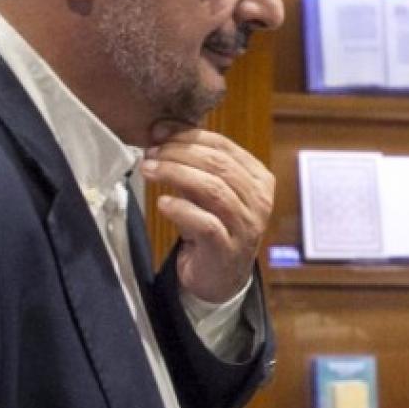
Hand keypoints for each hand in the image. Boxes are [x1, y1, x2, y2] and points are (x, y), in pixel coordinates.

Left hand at [140, 125, 273, 302]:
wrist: (220, 277)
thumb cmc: (213, 227)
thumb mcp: (209, 190)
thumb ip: (194, 163)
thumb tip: (163, 130)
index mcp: (259, 180)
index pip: (225, 147)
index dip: (189, 135)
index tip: (159, 132)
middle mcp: (259, 202)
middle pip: (218, 165)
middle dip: (179, 153)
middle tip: (151, 152)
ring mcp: (247, 227)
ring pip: (213, 190)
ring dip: (175, 175)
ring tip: (149, 170)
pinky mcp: (228, 249)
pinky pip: (205, 223)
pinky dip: (181, 210)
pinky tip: (162, 203)